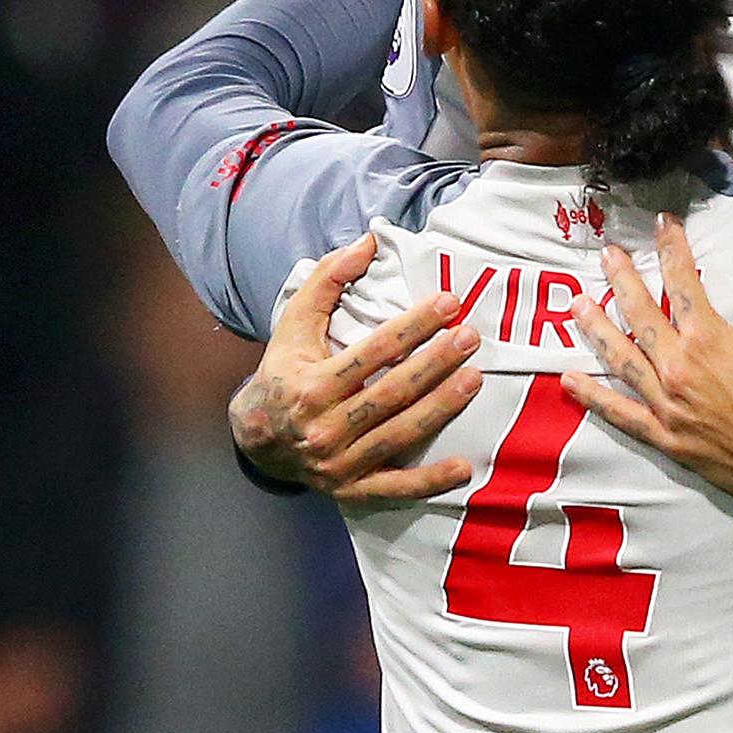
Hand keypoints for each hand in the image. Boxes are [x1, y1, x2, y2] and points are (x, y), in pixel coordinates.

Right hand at [230, 233, 482, 502]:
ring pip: (399, 434)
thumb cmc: (284, 372)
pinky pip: (395, 488)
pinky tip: (464, 467)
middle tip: (470, 337)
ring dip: (441, 408)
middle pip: (391, 392)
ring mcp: (339, 463)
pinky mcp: (352, 490)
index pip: (372, 352)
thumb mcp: (294, 324)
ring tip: (475, 378)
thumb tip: (369, 242)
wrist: (257, 439)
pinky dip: (429, 482)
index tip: (449, 303)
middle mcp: (324, 427)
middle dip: (435, 363)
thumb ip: (327, 281)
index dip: (413, 326)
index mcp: (310, 385)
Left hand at [564, 212, 732, 516]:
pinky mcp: (667, 439)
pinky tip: (570, 381)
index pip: (682, 281)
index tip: (664, 223)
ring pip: (623, 361)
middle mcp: (679, 369)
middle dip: (623, 281)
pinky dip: (595, 398)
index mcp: (708, 338)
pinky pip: (622, 415)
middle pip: (641, 316)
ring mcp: (669, 406)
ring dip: (597, 330)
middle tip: (608, 255)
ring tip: (577, 305)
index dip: (673, 247)